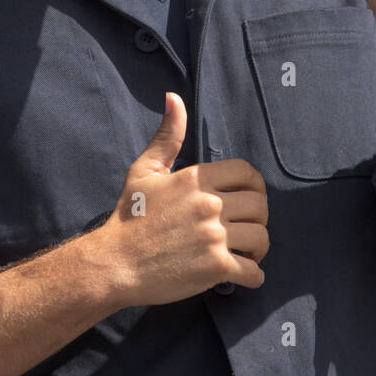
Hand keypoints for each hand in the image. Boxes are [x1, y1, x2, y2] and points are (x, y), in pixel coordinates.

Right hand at [102, 93, 268, 306]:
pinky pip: (253, 272)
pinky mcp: (214, 268)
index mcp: (195, 179)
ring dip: (259, 248)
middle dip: (259, 217)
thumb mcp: (145, 170)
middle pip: (260, 205)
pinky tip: (245, 274)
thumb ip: (167, 137)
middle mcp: (209, 205)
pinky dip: (254, 276)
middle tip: (248, 227)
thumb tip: (174, 98)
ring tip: (248, 252)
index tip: (249, 197)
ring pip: (261, 237)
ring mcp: (213, 237)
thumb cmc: (129, 216)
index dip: (254, 185)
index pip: (247, 173)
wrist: (114, 263)